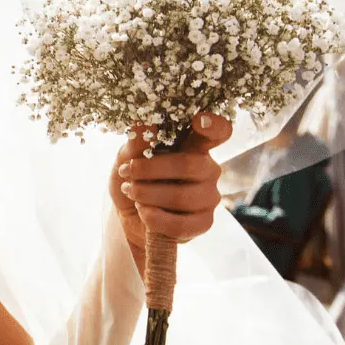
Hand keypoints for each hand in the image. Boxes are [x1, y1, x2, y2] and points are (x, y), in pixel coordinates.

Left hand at [110, 113, 233, 250]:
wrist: (128, 216)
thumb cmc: (134, 179)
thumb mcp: (127, 157)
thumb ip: (137, 141)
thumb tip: (143, 121)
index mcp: (194, 146)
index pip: (217, 132)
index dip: (214, 125)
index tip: (199, 120)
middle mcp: (208, 169)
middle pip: (190, 165)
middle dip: (150, 169)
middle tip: (126, 171)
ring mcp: (209, 197)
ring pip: (182, 196)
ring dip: (146, 194)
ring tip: (130, 191)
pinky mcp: (203, 223)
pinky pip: (179, 224)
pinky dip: (153, 218)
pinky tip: (142, 211)